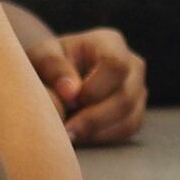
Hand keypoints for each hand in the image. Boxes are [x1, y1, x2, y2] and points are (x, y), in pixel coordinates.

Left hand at [27, 28, 146, 144]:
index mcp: (110, 42)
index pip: (116, 65)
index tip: (69, 101)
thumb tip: (71, 92)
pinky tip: (81, 136)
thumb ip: (52, 67)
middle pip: (126, 96)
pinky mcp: (136, 112)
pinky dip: (103, 137)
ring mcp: (138, 90)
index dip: (94, 89)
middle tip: (65, 130)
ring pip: (131, 117)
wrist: (54, 79)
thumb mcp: (41, 57)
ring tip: (69, 134)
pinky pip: (128, 130)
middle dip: (94, 118)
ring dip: (98, 131)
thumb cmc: (47, 65)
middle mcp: (132, 64)